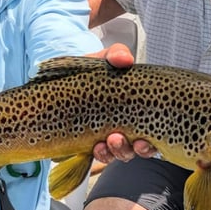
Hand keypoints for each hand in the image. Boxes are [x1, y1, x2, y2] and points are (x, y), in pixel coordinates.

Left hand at [85, 43, 156, 162]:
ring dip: (118, 150)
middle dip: (134, 149)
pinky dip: (102, 153)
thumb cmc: (90, 71)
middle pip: (138, 148)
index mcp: (135, 110)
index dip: (151, 143)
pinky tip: (97, 147)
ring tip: (110, 141)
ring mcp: (108, 137)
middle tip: (121, 138)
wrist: (59, 79)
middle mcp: (126, 128)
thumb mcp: (104, 59)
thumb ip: (116, 54)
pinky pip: (101, 155)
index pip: (151, 133)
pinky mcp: (89, 143)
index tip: (144, 140)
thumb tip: (126, 60)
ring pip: (121, 153)